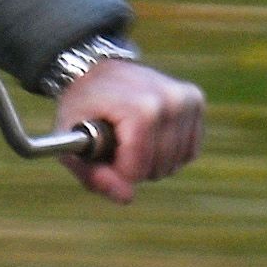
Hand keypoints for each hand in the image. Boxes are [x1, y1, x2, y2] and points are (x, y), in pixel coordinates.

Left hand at [55, 47, 206, 199]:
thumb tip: (127, 198)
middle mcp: (171, 101)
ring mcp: (187, 99)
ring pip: (174, 164)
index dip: (116, 171)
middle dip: (133, 166)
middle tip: (115, 141)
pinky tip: (151, 133)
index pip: (138, 169)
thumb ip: (94, 175)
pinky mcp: (196, 100)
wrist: (99, 68)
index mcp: (141, 108)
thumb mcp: (70, 140)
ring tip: (131, 135)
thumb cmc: (82, 106)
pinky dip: (168, 152)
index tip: (102, 151)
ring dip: (151, 161)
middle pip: (156, 168)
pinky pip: (188, 151)